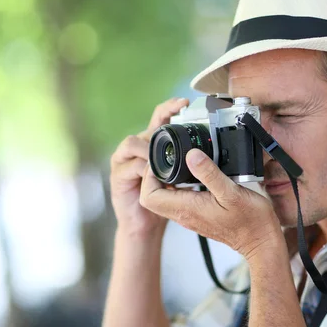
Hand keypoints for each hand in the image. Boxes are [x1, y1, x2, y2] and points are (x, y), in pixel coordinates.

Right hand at [110, 98, 188, 235]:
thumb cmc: (164, 198)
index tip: (185, 102)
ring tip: (163, 157)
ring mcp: (124, 161)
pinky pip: (128, 166)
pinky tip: (153, 174)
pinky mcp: (118, 176)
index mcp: (153, 144)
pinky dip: (142, 168)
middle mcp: (137, 149)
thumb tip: (208, 152)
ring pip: (132, 143)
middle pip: (146, 128)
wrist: (145, 224)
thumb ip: (189, 162)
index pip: (160, 118)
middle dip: (159, 125)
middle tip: (176, 127)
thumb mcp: (182, 176)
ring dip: (148, 148)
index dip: (170, 107)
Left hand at [140, 149, 283, 259]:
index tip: (161, 160)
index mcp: (187, 208)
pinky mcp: (197, 216)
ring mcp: (190, 217)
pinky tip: (191, 175)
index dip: (149, 176)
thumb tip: (191, 154)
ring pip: (163, 199)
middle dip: (153, 176)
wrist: (260, 242)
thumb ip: (209, 173)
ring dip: (164, 181)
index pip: (149, 196)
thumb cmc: (251, 221)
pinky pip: (177, 201)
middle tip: (166, 159)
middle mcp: (184, 215)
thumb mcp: (232, 192)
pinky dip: (177, 186)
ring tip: (177, 163)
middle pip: (152, 198)